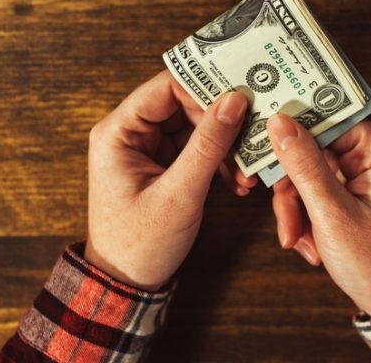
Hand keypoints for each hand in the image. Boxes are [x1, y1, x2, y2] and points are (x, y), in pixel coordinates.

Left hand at [85, 70, 255, 290]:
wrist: (126, 282)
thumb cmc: (140, 243)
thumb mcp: (179, 193)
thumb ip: (207, 145)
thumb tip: (234, 101)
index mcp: (118, 132)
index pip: (165, 88)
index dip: (204, 89)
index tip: (242, 98)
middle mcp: (130, 133)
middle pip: (184, 105)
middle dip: (221, 122)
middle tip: (252, 135)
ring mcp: (147, 148)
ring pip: (195, 126)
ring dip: (224, 145)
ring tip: (246, 169)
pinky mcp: (163, 164)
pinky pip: (196, 148)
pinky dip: (219, 161)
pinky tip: (238, 180)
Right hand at [267, 114, 370, 315]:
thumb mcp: (333, 213)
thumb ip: (304, 165)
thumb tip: (279, 124)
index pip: (329, 119)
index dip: (295, 131)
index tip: (266, 144)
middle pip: (313, 148)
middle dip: (294, 187)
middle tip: (287, 217)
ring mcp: (362, 173)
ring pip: (308, 171)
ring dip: (297, 207)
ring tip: (297, 237)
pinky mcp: (351, 189)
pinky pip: (315, 189)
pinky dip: (306, 214)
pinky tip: (309, 241)